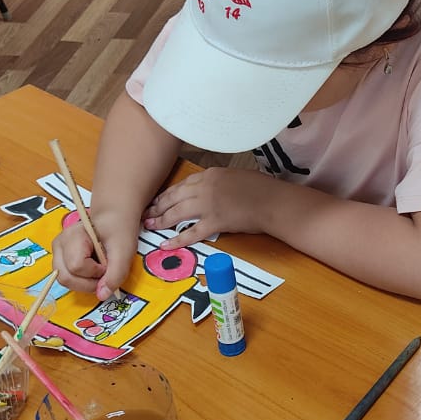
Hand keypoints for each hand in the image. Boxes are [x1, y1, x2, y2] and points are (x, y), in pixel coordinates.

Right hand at [51, 208, 139, 300]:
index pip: (76, 266)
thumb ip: (115, 275)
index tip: (107, 263)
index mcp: (72, 236)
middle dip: (88, 283)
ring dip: (85, 283)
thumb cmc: (118, 231)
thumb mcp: (124, 251)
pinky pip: (68, 278)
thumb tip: (102, 296)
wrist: (114, 220)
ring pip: (64, 281)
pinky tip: (93, 271)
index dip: (95, 271)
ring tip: (99, 271)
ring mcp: (58, 253)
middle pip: (66, 277)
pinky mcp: (61, 259)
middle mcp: (59, 244)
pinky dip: (82, 280)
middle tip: (104, 273)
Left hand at [144, 167, 271, 248]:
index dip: (168, 194)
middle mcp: (205, 187)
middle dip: (158, 206)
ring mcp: (208, 205)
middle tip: (147, 214)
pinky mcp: (215, 223)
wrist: (273, 201)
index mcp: (211, 174)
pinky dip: (177, 240)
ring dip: (161, 220)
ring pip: (177, 213)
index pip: (182, 184)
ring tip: (150, 226)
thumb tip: (211, 189)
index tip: (158, 200)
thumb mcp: (236, 176)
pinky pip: (191, 233)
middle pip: (174, 197)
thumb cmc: (262, 189)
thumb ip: (220, 181)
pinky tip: (166, 245)